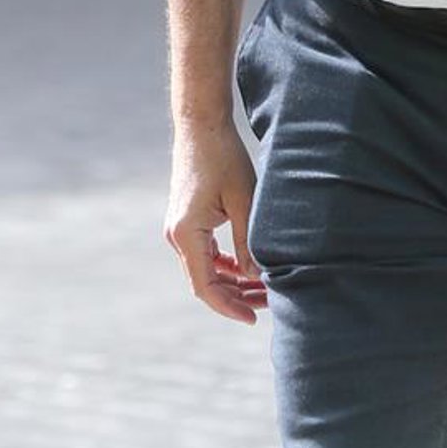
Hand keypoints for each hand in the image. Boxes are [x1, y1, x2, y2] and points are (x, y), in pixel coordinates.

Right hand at [165, 122, 265, 322]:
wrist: (201, 128)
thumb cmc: (224, 159)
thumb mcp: (244, 202)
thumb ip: (249, 242)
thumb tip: (257, 278)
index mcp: (186, 234)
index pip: (205, 286)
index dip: (229, 307)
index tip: (253, 319)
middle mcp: (177, 236)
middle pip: (205, 282)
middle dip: (236, 297)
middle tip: (269, 305)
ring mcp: (179, 230)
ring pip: (206, 270)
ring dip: (233, 282)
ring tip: (265, 290)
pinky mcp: (187, 223)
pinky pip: (206, 255)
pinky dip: (227, 266)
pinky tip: (251, 270)